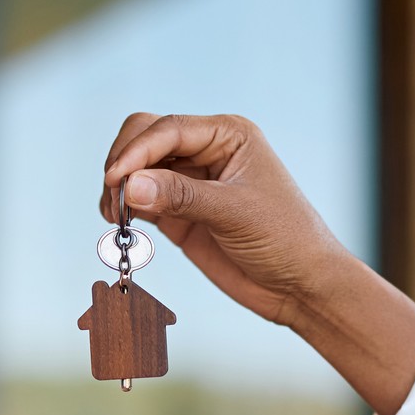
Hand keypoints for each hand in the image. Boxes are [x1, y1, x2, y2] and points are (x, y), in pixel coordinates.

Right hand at [99, 112, 351, 326]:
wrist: (299, 285)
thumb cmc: (285, 239)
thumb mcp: (235, 213)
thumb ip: (182, 197)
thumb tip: (130, 185)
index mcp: (227, 135)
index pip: (168, 129)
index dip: (137, 150)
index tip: (115, 179)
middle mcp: (205, 151)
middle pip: (144, 138)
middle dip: (124, 162)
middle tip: (115, 198)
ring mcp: (189, 182)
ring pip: (137, 169)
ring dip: (119, 187)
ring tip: (116, 216)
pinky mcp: (178, 213)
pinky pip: (140, 199)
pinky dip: (124, 207)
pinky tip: (122, 223)